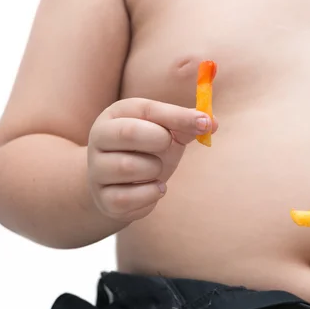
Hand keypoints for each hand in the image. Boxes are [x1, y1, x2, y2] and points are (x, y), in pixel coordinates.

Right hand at [87, 97, 217, 222]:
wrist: (118, 184)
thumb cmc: (146, 150)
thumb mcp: (165, 132)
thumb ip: (186, 124)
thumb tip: (212, 123)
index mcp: (117, 115)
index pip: (148, 110)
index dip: (179, 116)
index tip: (205, 123)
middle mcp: (99, 138)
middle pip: (129, 133)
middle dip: (160, 141)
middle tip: (167, 146)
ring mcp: (97, 169)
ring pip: (129, 167)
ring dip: (155, 170)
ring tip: (155, 169)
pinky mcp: (104, 198)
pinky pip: (130, 197)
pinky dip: (151, 194)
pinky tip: (153, 188)